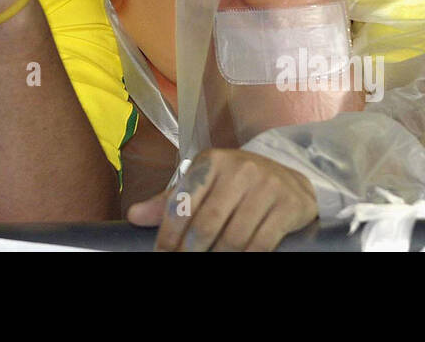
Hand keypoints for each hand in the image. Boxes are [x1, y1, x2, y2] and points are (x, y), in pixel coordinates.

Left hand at [126, 148, 317, 251]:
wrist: (289, 180)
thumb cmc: (237, 184)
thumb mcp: (204, 184)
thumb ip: (171, 201)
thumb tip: (134, 216)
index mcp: (212, 161)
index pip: (183, 202)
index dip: (168, 235)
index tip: (161, 253)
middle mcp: (240, 170)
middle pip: (206, 225)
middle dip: (190, 252)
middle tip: (183, 261)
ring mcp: (267, 187)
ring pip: (233, 238)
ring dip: (217, 258)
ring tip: (207, 262)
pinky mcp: (288, 206)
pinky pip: (261, 244)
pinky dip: (244, 258)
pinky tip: (234, 260)